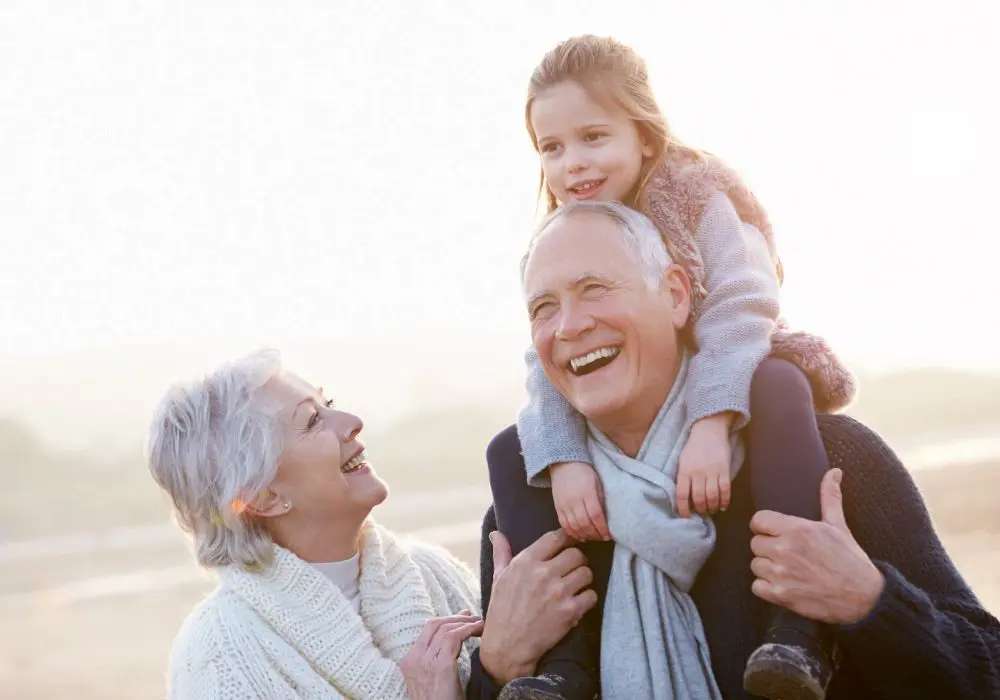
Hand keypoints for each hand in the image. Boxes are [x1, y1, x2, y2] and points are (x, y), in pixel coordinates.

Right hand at [400, 611, 483, 699]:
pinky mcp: (441, 667)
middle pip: (435, 625)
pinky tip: (479, 630)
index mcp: (409, 662)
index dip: (446, 619)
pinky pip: (454, 637)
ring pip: (446, 628)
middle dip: (455, 617)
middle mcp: (415, 660)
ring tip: (480, 624)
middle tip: (472, 617)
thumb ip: (438, 660)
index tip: (462, 617)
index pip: (427, 630)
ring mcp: (426, 663)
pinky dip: (468, 629)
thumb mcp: (433, 680)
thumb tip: (455, 637)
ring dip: (466, 623)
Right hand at [479, 529, 597, 684]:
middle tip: (571, 570)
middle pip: (576, 554)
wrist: (507, 647)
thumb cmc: (502, 610)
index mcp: (526, 561)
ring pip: (586, 573)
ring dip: (583, 579)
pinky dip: (587, 599)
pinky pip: (591, 595)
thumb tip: (495, 533)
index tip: (567, 545)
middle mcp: (543, 573)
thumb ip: (501, 552)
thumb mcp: (498, 577)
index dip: (566, 539)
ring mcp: (558, 592)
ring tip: (576, 586)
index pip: (556, 537)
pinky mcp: (570, 611)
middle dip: (576, 561)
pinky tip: (577, 603)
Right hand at [550, 461, 610, 540]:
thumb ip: (600, 499)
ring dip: (584, 535)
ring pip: (574, 526)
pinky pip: (564, 524)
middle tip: (602, 538)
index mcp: (587, 493)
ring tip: (592, 538)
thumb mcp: (597, 482)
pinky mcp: (557, 507)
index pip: (596, 515)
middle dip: (595, 534)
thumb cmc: (584, 471)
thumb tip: (605, 517)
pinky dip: (572, 533)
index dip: (602, 528)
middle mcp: (574, 501)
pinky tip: (580, 536)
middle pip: (584, 524)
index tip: (608, 535)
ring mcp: (564, 505)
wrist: (564, 463)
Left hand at [677, 414, 732, 516]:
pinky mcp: (724, 470)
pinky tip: (723, 506)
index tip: (686, 516)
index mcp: (684, 471)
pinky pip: (725, 490)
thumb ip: (683, 477)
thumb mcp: (682, 461)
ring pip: (713, 496)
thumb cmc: (693, 447)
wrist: (709, 431)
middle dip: (700, 509)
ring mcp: (712, 471)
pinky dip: (725, 500)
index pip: (682, 494)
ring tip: (712, 510)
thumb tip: (684, 498)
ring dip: (712, 507)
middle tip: (701, 513)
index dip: (683, 508)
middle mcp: (697, 473)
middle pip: (699, 498)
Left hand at [749, 468, 885, 624]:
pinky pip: (757, 587)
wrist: (864, 598)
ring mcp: (781, 574)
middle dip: (768, 548)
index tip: (774, 533)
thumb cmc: (851, 560)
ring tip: (786, 569)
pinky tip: (783, 585)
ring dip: (767, 568)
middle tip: (785, 553)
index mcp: (797, 530)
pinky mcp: (780, 595)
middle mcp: (785, 550)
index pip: (758, 520)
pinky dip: (766, 588)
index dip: (764, 526)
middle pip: (755, 543)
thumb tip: (834, 472)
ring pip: (755, 565)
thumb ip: (829, 497)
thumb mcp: (839, 526)